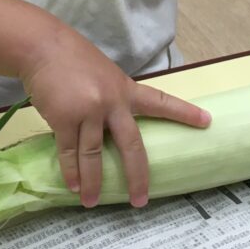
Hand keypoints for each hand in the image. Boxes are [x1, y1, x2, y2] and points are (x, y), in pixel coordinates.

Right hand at [20, 26, 210, 207]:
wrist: (42, 47)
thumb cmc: (72, 58)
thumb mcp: (103, 74)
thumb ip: (112, 98)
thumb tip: (110, 126)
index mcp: (126, 89)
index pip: (161, 102)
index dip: (184, 113)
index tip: (207, 122)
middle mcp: (112, 102)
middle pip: (131, 145)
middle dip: (138, 175)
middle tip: (140, 200)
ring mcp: (88, 111)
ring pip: (95, 155)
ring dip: (94, 182)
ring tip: (92, 202)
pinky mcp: (64, 118)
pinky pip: (70, 152)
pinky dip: (71, 172)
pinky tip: (73, 186)